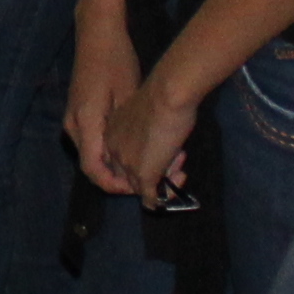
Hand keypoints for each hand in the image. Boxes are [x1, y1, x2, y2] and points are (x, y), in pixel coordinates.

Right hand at [66, 3, 140, 192]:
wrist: (97, 33)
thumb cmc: (115, 60)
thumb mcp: (127, 95)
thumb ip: (126, 130)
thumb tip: (135, 159)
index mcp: (85, 122)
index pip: (93, 169)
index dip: (114, 184)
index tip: (137, 188)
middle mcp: (74, 125)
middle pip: (92, 165)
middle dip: (119, 177)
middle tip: (148, 178)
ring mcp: (74, 119)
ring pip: (93, 154)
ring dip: (116, 164)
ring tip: (145, 163)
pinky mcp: (79, 114)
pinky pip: (93, 142)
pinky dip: (111, 150)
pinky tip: (134, 145)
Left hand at [108, 68, 205, 200]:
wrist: (168, 93)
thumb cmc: (163, 95)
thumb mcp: (149, 114)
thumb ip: (148, 129)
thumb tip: (162, 141)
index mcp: (111, 133)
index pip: (122, 157)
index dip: (146, 156)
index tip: (165, 147)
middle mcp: (113, 150)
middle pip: (129, 173)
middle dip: (156, 171)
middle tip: (179, 160)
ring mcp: (128, 164)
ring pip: (141, 187)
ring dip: (164, 181)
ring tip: (182, 166)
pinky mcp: (143, 175)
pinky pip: (150, 199)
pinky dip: (162, 198)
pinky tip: (175, 190)